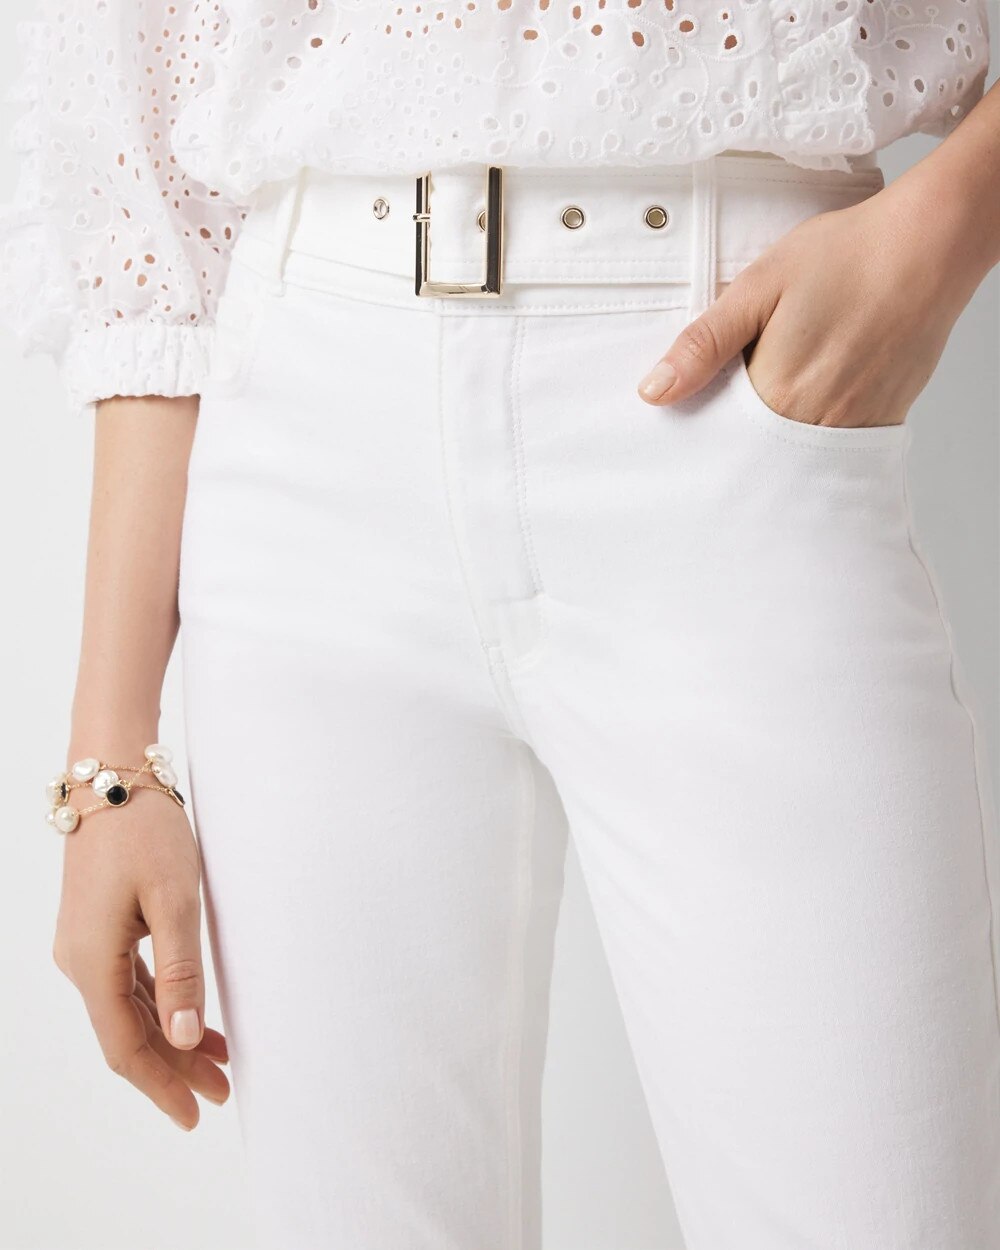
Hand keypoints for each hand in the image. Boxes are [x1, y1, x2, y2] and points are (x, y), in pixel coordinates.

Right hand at [52, 782, 229, 1131]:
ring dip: (172, 1039)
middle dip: (174, 1069)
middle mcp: (81, 961)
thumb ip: (181, 972)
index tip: (195, 1114)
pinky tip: (193, 1018)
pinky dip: (162, 1006)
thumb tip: (183, 1037)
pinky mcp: (100, 928)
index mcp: (93, 962)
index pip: (125, 1046)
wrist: (112, 776)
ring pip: (129, 1011)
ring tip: (220, 1063)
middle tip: (223, 1094)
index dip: (161, 1086)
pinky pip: (129, 984)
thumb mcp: (175, 901)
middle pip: (127, 1034)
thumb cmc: (145, 831)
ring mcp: (88, 945)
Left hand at [636, 172, 983, 428]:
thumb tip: (655, 391)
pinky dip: (818, 426)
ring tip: (792, 376)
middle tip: (752, 380)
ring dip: (780, 428)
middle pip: (757, 449)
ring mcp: (852, 425)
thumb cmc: (847, 256)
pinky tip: (821, 387)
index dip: (704, 423)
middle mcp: (813, 423)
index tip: (698, 409)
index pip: (719, 436)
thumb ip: (704, 344)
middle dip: (740, 431)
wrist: (930, 245)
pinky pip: (836, 442)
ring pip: (796, 449)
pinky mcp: (882, 420)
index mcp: (775, 394)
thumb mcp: (757, 288)